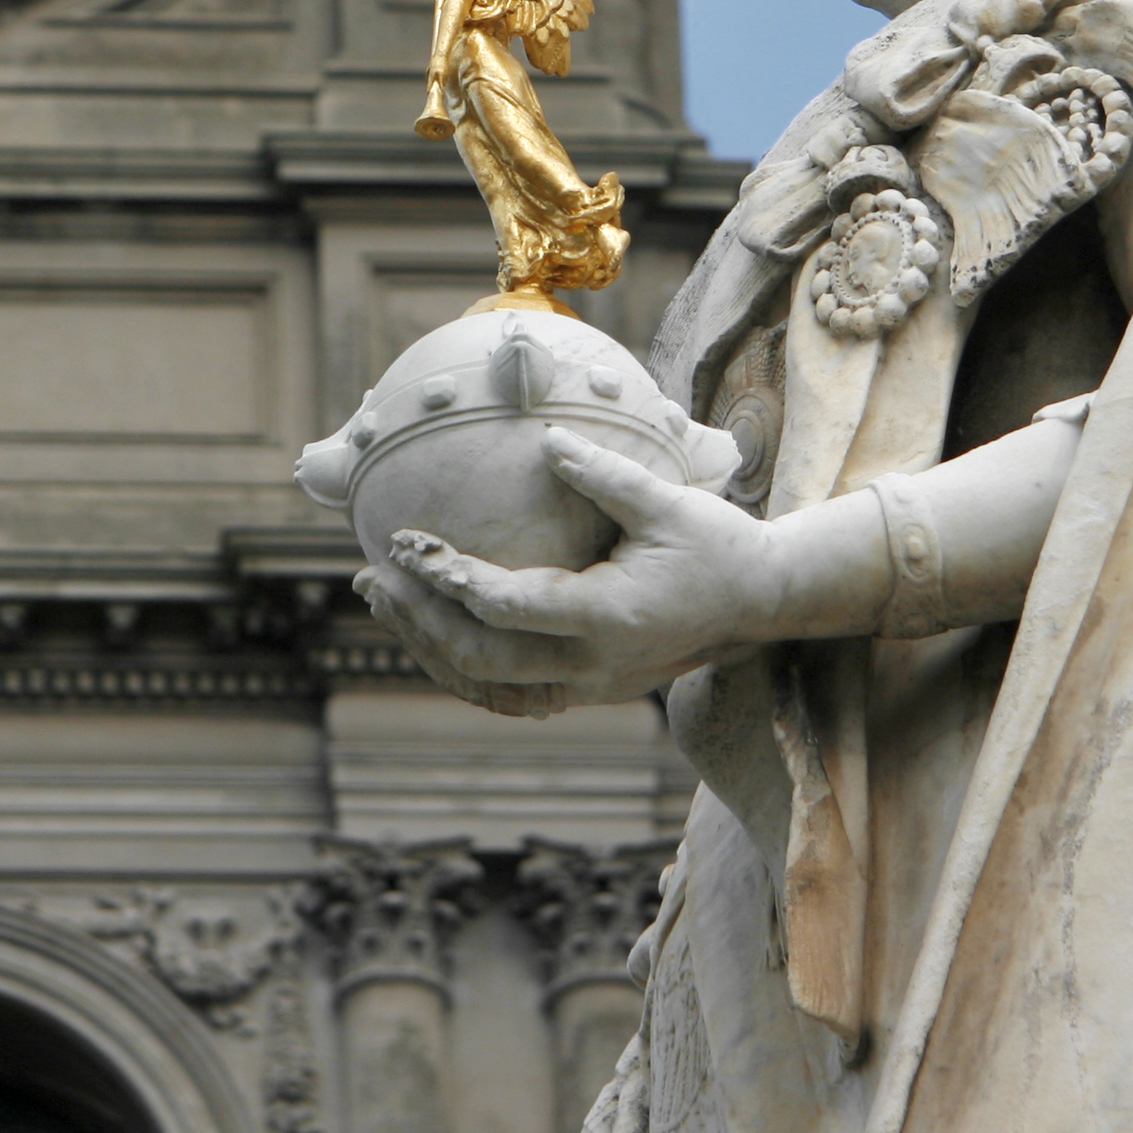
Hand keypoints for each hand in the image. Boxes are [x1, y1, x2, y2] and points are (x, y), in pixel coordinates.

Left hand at [355, 430, 830, 711]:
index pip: (506, 607)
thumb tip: (545, 439)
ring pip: (488, 687)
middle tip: (373, 576)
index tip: (407, 543)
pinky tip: (432, 633)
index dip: (449, 578)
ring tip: (387, 602)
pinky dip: (464, 670)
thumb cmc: (716, 544)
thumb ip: (604, 473)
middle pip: (481, 659)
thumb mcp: (667, 501)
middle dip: (419, 620)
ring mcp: (589, 686)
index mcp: (607, 618)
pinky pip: (510, 693)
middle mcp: (592, 666)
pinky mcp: (588, 689)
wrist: (759, 603)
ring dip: (432, 648)